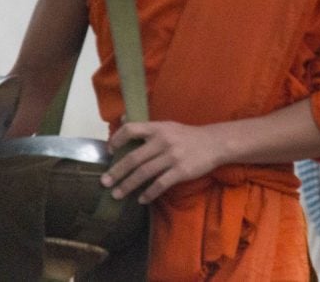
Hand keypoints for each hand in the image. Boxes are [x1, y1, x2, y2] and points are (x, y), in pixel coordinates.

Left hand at [102, 121, 224, 204]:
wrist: (215, 143)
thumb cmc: (187, 136)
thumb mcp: (167, 125)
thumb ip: (146, 127)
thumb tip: (122, 119)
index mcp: (158, 128)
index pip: (131, 129)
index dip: (117, 140)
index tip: (110, 152)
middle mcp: (163, 141)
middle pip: (134, 158)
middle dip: (117, 172)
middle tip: (104, 182)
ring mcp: (173, 156)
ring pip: (144, 173)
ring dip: (128, 186)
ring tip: (117, 194)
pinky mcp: (181, 171)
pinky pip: (160, 184)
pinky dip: (149, 193)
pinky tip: (141, 199)